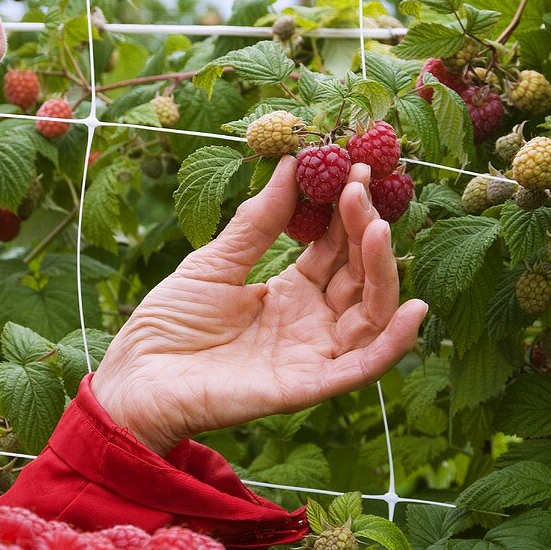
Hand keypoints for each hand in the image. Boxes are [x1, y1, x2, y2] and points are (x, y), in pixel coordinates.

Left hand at [91, 156, 428, 455]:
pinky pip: (361, 368)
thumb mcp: (215, 262)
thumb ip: (257, 221)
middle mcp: (310, 324)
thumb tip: (288, 164)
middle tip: (362, 184)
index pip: (335, 248)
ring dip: (382, 271)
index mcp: (290, 293)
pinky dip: (392, 343)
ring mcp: (311, 355)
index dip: (348, 210)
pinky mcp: (306, 385)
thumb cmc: (168, 324)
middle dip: (366, 229)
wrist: (136, 379)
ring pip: (369, 313)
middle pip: (358, 275)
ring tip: (378, 226)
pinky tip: (414, 308)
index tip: (357, 166)